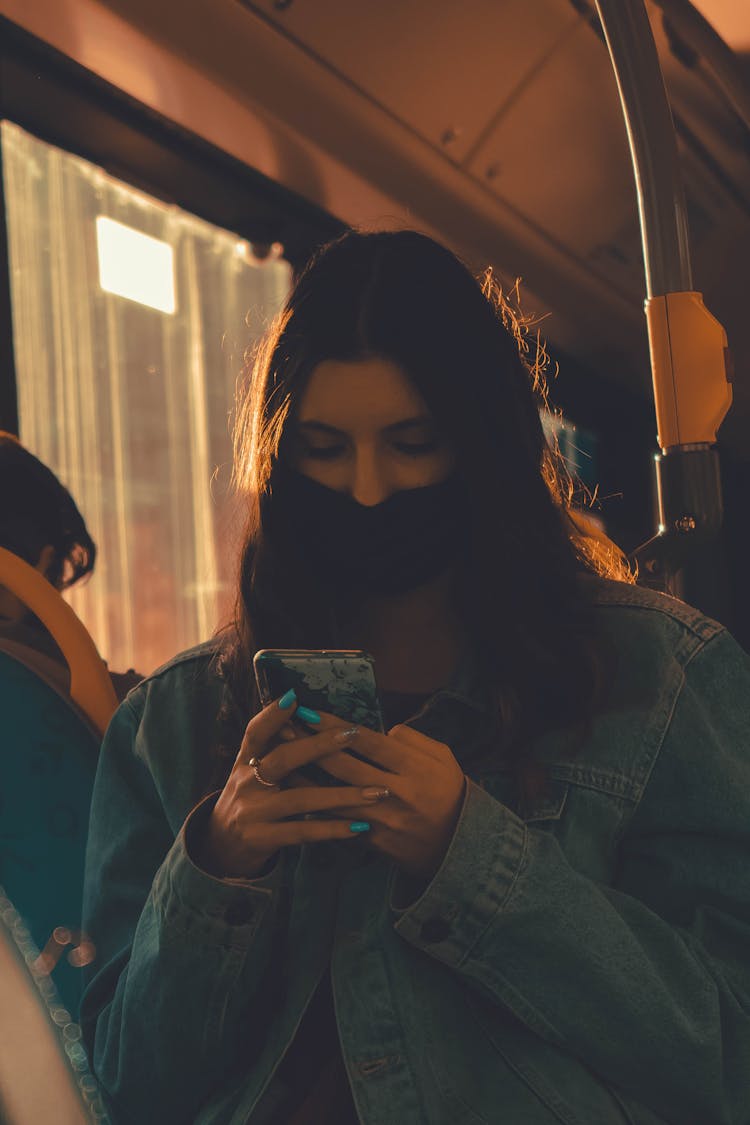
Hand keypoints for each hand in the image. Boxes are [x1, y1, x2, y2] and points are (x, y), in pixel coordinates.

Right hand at [196, 696, 386, 878]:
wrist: (220, 848)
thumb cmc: (250, 799)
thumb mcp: (252, 771)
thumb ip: (275, 748)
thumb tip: (309, 716)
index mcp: (245, 760)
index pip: (256, 732)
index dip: (272, 714)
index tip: (294, 697)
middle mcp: (245, 783)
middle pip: (282, 759)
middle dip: (318, 745)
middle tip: (352, 734)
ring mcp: (253, 813)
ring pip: (300, 799)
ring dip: (342, 795)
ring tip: (377, 792)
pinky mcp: (262, 840)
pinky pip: (303, 832)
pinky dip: (332, 829)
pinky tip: (360, 827)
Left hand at [287, 711, 466, 881]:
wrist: (460, 846)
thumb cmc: (450, 793)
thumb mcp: (443, 757)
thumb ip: (412, 738)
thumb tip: (381, 729)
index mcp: (413, 767)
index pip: (366, 740)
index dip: (333, 725)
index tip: (308, 710)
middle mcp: (395, 792)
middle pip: (343, 766)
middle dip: (308, 744)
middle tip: (282, 726)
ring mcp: (382, 820)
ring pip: (333, 796)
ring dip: (302, 776)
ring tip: (276, 759)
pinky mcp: (373, 842)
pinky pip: (338, 824)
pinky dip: (313, 809)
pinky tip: (292, 796)